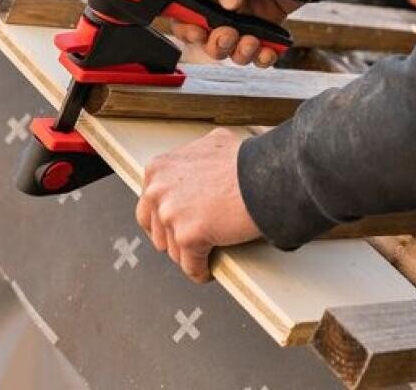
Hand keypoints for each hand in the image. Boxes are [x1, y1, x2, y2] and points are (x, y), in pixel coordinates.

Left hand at [135, 128, 261, 282]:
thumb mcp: (212, 146)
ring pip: (174, 251)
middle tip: (193, 239)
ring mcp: (171, 213)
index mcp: (159, 169)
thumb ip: (194, 159)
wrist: (266, 176)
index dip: (166, 217)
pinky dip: (201, 270)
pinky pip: (191, 266)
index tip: (177, 224)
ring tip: (206, 252)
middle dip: (175, 237)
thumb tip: (196, 165)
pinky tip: (209, 269)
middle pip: (158, 230)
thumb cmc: (247, 161)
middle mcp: (158, 189)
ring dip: (190, 254)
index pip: (149, 205)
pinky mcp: (188, 235)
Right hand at [173, 0, 327, 67]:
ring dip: (237, 52)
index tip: (196, 28)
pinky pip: (257, 51)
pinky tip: (268, 49)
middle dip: (213, 43)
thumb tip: (227, 1)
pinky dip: (261, 57)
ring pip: (229, 47)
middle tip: (229, 35)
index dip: (184, 21)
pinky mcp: (266, 26)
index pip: (183, 4)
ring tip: (252, 42)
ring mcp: (245, 14)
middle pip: (203, 34)